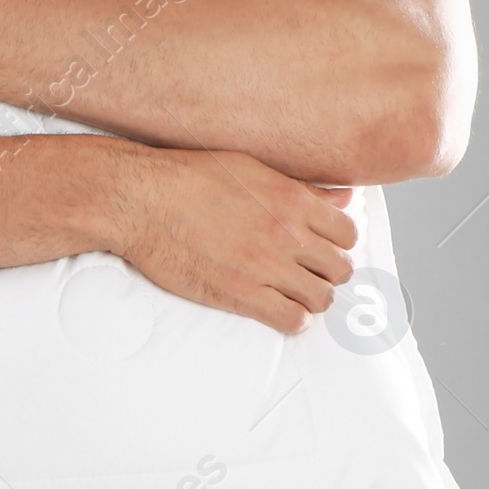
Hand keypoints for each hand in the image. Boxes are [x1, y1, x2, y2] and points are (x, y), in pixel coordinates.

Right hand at [102, 145, 355, 333]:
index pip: (347, 233)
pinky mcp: (241, 293)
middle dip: (328, 274)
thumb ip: (301, 188)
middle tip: (308, 274)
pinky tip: (278, 310)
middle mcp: (286, 232)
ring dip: (311, 299)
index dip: (338, 244)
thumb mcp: (251, 168)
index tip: (322, 249)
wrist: (141, 200)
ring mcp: (265, 265)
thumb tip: (343, 197)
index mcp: (291, 198)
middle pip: (339, 268)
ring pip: (321, 298)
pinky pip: (292, 320)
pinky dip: (292, 320)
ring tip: (292, 294)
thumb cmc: (189, 178)